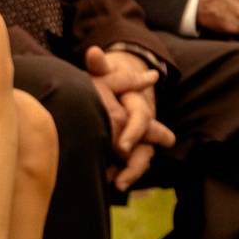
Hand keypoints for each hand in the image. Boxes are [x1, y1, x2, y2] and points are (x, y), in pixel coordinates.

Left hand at [84, 46, 173, 190]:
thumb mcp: (105, 71)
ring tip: (112, 186)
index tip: (121, 147)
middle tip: (120, 181)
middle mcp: (144, 126)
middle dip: (135, 166)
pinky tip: (103, 183)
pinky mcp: (126, 151)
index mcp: (139, 105)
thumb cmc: (109, 77)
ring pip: (138, 161)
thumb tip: (92, 52)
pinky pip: (126, 166)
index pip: (142, 120)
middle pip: (146, 149)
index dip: (134, 133)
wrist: (118, 86)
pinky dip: (118, 174)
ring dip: (127, 175)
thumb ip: (100, 65)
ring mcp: (137, 140)